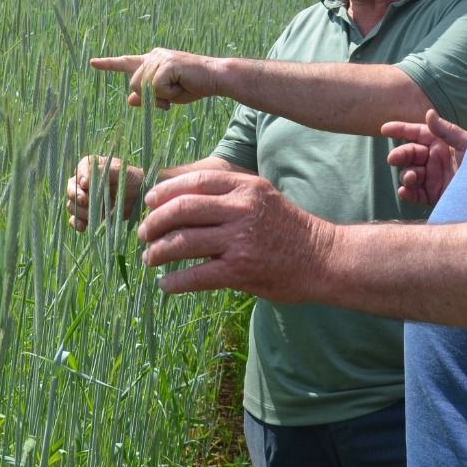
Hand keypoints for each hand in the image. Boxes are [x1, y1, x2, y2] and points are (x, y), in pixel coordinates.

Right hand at [65, 155, 145, 230]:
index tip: (86, 184)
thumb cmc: (130, 178)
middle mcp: (83, 183)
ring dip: (81, 211)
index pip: (79, 170)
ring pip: (72, 206)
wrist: (139, 196)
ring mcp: (84, 200)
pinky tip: (84, 226)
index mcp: (90, 168)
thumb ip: (104, 171)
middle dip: (76, 196)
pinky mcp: (87, 214)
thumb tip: (84, 181)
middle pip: (71, 189)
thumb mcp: (121, 171)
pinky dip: (77, 223)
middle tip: (85, 200)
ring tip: (96, 213)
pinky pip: (76, 220)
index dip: (80, 177)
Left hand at [91, 48, 220, 109]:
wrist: (214, 78)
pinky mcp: (166, 62)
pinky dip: (168, 93)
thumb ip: (148, 96)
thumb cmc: (193, 86)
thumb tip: (130, 100)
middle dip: (151, 96)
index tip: (93, 63)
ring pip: (143, 86)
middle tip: (172, 96)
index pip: (126, 62)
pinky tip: (181, 83)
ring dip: (162, 95)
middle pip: (134, 84)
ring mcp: (159, 57)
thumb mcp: (167, 96)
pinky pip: (156, 86)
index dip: (109, 64)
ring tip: (179, 86)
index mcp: (152, 61)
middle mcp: (153, 56)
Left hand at [137, 171, 335, 300]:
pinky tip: (165, 285)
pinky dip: (175, 281)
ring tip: (150, 258)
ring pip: (183, 242)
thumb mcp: (261, 196)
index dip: (165, 191)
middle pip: (182, 209)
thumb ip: (227, 193)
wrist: (322, 258)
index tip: (149, 202)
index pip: (194, 181)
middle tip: (143, 233)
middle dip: (154, 222)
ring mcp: (240, 240)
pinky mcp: (240, 271)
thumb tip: (178, 196)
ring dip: (158, 252)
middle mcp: (241, 209)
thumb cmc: (287, 228)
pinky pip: (196, 276)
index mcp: (245, 186)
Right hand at [382, 109, 466, 204]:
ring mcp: (433, 178)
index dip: (401, 130)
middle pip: (410, 154)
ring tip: (411, 178)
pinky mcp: (434, 195)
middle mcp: (434, 159)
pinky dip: (408, 194)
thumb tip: (429, 113)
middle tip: (393, 159)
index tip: (384, 129)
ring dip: (406, 175)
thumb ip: (446, 130)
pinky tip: (404, 192)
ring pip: (410, 174)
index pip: (417, 133)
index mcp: (441, 143)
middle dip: (400, 155)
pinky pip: (415, 194)